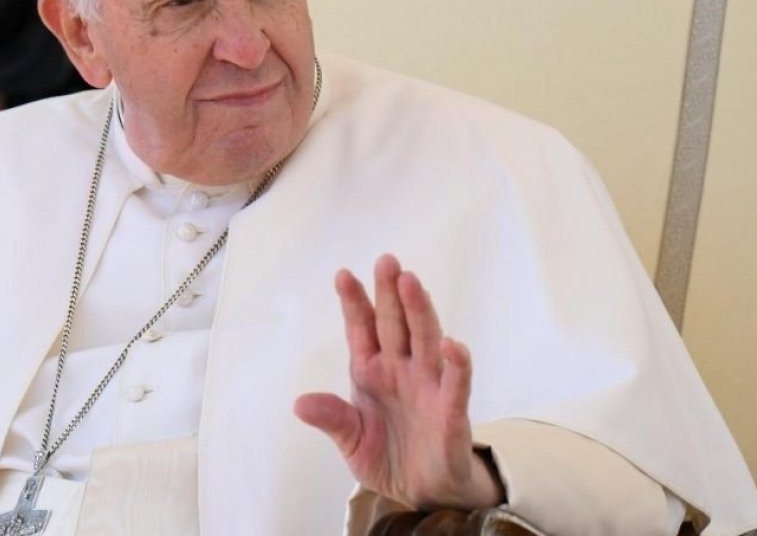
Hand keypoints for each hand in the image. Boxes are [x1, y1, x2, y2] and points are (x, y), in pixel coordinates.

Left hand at [294, 254, 504, 510]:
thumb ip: (332, 419)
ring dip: (420, 312)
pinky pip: (455, 384)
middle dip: (390, 293)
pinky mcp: (451, 412)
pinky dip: (457, 365)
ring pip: (426, 340)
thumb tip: (299, 404)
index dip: (354, 303)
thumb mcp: (350, 440)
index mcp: (371, 371)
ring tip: (411, 283)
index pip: (362, 329)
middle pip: (396, 324)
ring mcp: (428, 386)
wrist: (422, 494)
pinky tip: (453, 345)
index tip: (342, 275)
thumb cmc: (387, 457)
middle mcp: (401, 370)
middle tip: (386, 261)